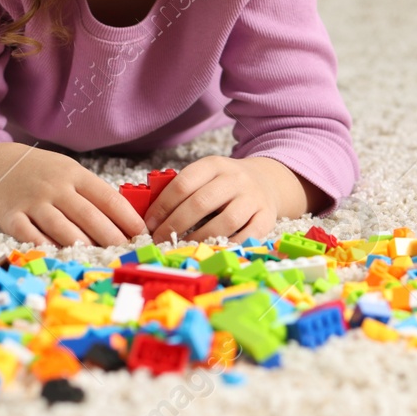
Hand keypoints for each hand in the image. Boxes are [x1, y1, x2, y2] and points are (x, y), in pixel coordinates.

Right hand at [0, 143, 146, 246]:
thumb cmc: (44, 174)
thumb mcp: (69, 173)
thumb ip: (92, 193)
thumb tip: (126, 221)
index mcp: (74, 174)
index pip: (106, 197)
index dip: (126, 217)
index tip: (141, 234)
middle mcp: (55, 187)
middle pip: (88, 216)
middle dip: (110, 237)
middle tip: (126, 253)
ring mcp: (32, 202)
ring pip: (62, 228)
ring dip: (84, 245)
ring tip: (101, 258)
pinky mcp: (11, 217)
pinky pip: (30, 235)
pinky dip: (47, 247)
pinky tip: (61, 256)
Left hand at [142, 156, 312, 242]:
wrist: (267, 181)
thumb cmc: (225, 184)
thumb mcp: (206, 175)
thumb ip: (183, 189)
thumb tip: (151, 215)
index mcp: (214, 165)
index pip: (183, 184)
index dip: (163, 206)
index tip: (149, 224)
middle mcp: (235, 179)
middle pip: (201, 203)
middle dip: (175, 224)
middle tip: (160, 239)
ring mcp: (253, 198)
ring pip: (225, 221)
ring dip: (199, 237)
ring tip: (182, 246)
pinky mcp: (267, 216)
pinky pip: (248, 236)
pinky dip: (229, 246)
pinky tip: (212, 250)